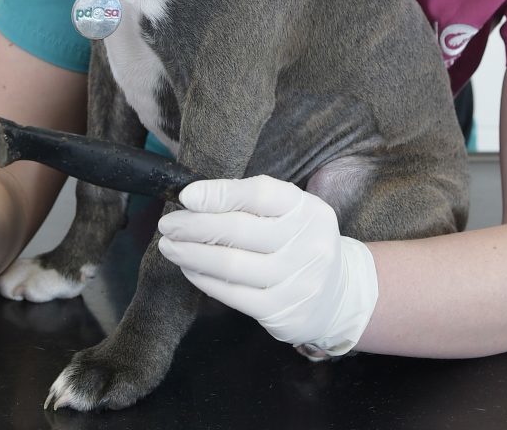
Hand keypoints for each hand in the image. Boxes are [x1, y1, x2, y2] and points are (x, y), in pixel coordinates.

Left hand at [157, 175, 377, 356]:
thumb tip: (196, 198)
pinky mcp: (282, 313)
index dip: (220, 194)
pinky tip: (190, 268)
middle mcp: (307, 244)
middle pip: (239, 230)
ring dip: (191, 254)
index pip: (260, 194)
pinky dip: (204, 279)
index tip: (186, 196)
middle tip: (167, 224)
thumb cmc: (301, 242)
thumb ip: (251, 202)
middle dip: (194, 226)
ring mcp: (297, 281)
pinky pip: (232, 294)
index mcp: (308, 210)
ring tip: (169, 246)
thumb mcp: (290, 213)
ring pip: (231, 265)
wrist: (339, 294)